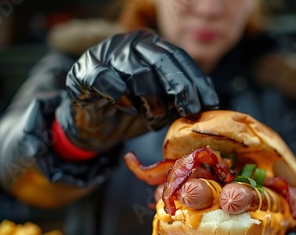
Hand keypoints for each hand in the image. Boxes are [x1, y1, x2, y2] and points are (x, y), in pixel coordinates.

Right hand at [56, 29, 218, 151]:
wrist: (93, 128)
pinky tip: (124, 108)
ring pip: (139, 74)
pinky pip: (109, 82)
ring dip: (150, 103)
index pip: (178, 57)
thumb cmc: (129, 113)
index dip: (196, 80)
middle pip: (162, 61)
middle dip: (181, 88)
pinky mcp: (85, 70)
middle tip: (190, 111)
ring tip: (151, 120)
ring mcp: (106, 53)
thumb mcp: (162, 106)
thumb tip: (208, 101)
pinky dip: (121, 99)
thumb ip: (180, 98)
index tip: (210, 102)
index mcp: (150, 47)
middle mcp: (129, 44)